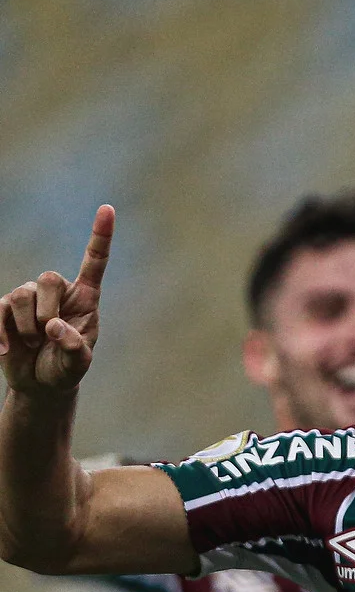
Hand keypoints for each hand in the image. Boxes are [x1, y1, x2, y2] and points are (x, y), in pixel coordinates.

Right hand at [0, 206, 111, 396]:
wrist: (39, 382)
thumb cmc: (65, 369)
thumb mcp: (77, 364)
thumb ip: (73, 347)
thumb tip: (53, 326)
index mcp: (86, 297)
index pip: (94, 261)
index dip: (100, 235)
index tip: (108, 208)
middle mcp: (58, 292)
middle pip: (47, 278)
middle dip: (47, 308)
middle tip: (47, 333)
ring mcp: (29, 298)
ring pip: (21, 293)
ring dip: (26, 325)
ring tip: (33, 344)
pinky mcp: (5, 309)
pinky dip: (3, 332)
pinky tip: (9, 350)